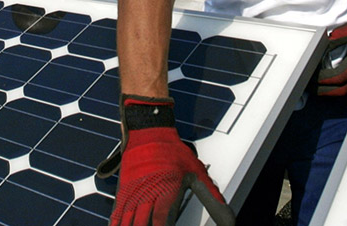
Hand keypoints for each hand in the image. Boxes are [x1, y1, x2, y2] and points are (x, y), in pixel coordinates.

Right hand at [100, 95, 233, 225]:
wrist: (148, 129)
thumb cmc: (173, 150)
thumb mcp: (196, 172)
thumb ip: (212, 196)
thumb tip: (229, 219)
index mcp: (166, 191)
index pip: (163, 221)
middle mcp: (147, 193)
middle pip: (143, 223)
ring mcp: (134, 191)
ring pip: (129, 220)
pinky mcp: (124, 189)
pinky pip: (118, 211)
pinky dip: (117, 223)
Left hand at [314, 5, 346, 95]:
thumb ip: (337, 38)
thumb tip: (323, 45)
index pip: (337, 78)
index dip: (322, 79)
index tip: (310, 75)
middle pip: (340, 90)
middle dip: (324, 90)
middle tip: (310, 85)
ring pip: (345, 89)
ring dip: (330, 89)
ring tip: (315, 84)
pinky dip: (336, 85)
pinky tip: (327, 80)